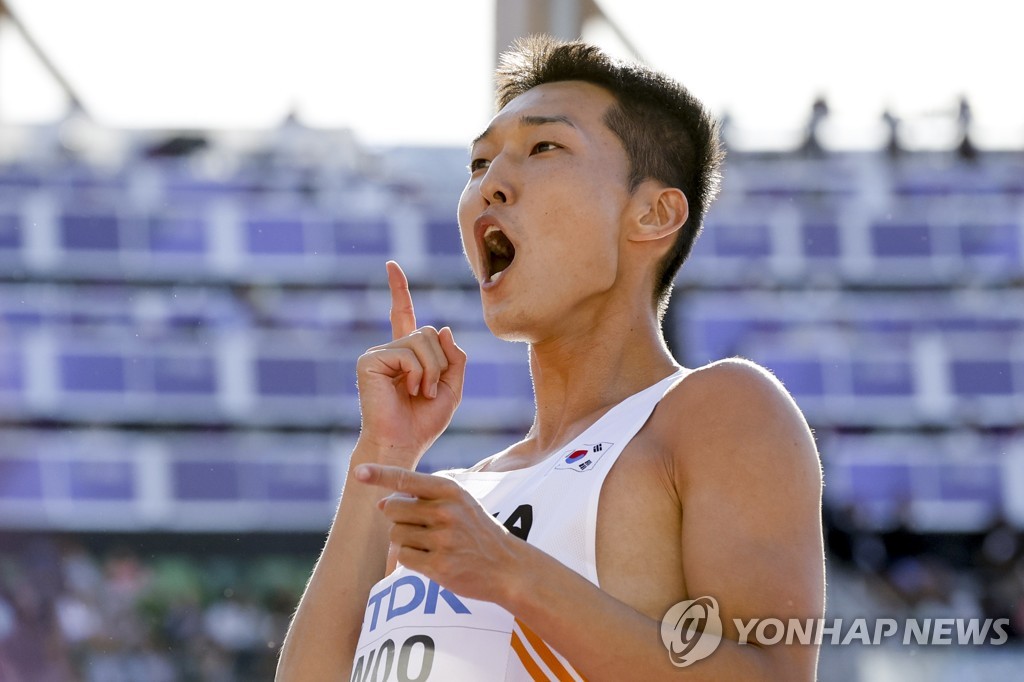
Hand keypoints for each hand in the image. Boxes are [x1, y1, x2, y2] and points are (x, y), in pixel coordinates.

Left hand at [354, 463, 522, 603]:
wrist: (508, 566)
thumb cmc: (477, 531)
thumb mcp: (460, 502)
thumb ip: (422, 497)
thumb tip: (381, 504)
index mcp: (450, 490)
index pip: (406, 479)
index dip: (379, 475)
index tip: (358, 472)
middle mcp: (445, 512)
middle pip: (392, 509)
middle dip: (398, 518)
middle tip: (421, 527)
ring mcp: (443, 540)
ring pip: (396, 535)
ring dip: (406, 541)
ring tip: (433, 544)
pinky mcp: (439, 566)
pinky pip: (404, 558)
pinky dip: (411, 559)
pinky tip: (433, 559)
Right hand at [355, 261, 466, 464]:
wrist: (403, 444)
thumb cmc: (424, 422)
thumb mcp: (452, 387)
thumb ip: (454, 357)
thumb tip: (443, 329)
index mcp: (405, 354)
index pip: (402, 315)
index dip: (399, 290)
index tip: (392, 266)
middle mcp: (389, 350)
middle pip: (428, 331)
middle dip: (440, 362)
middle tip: (429, 389)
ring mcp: (377, 354)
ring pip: (421, 340)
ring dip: (431, 370)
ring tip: (420, 392)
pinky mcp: (368, 361)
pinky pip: (408, 353)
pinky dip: (418, 373)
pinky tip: (409, 390)